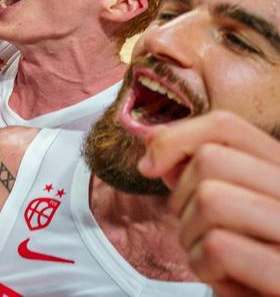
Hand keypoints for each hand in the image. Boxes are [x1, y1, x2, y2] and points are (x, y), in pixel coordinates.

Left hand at [138, 111, 279, 295]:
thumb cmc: (252, 259)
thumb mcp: (232, 208)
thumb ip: (203, 172)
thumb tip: (153, 139)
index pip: (227, 125)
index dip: (175, 138)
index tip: (151, 167)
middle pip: (210, 160)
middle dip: (182, 198)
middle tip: (197, 229)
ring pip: (210, 199)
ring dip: (191, 235)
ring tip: (213, 258)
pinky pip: (218, 246)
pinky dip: (204, 266)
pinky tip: (224, 278)